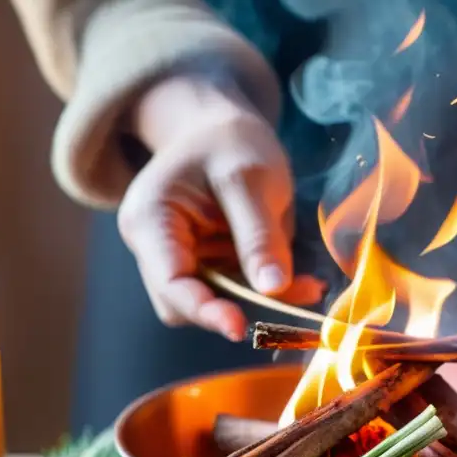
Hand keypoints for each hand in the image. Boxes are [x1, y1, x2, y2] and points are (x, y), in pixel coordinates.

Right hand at [117, 76, 324, 340]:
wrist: (224, 130)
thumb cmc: (230, 142)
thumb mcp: (250, 179)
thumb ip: (259, 235)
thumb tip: (272, 288)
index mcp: (149, 221)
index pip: (169, 283)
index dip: (203, 310)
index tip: (240, 326)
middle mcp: (154, 248)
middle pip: (186, 304)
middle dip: (239, 306)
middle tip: (298, 295)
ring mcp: (180, 260)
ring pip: (215, 303)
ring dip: (259, 302)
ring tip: (307, 285)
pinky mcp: (206, 267)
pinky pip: (234, 293)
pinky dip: (265, 292)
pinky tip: (299, 280)